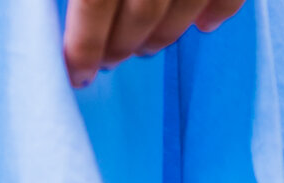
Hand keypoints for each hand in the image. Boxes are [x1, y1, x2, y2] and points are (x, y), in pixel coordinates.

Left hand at [63, 0, 245, 86]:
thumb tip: (65, 15)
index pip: (94, 3)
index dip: (84, 45)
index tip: (77, 74)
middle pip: (141, 11)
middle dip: (121, 45)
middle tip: (110, 61)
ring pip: (182, 7)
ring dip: (162, 36)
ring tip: (145, 47)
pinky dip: (218, 13)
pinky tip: (203, 26)